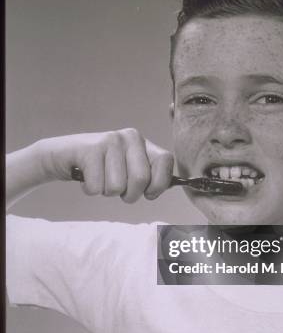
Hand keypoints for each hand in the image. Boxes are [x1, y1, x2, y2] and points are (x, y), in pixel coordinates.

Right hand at [39, 128, 173, 202]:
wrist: (64, 156)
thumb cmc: (102, 168)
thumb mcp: (129, 169)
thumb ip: (149, 176)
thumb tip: (168, 187)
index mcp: (143, 142)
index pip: (166, 161)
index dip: (159, 184)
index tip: (148, 193)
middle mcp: (130, 137)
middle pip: (141, 180)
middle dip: (129, 195)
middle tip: (117, 188)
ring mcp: (110, 140)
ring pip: (117, 187)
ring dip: (106, 192)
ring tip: (100, 178)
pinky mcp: (90, 149)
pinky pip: (97, 187)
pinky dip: (90, 190)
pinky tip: (87, 176)